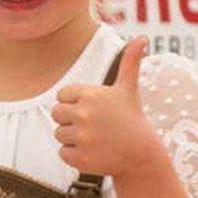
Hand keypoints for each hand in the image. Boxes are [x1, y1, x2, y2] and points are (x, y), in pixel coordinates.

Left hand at [54, 40, 157, 178]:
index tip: (92, 110)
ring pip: (59, 134)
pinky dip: (75, 156)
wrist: (141, 154)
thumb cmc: (132, 118)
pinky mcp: (80, 159)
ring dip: (73, 139)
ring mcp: (82, 138)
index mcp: (90, 95)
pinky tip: (93, 152)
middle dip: (71, 120)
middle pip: (56, 114)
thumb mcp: (128, 89)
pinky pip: (63, 153)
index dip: (74, 103)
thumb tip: (141, 38)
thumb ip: (129, 62)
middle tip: (93, 126)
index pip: (61, 96)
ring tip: (95, 139)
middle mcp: (84, 115)